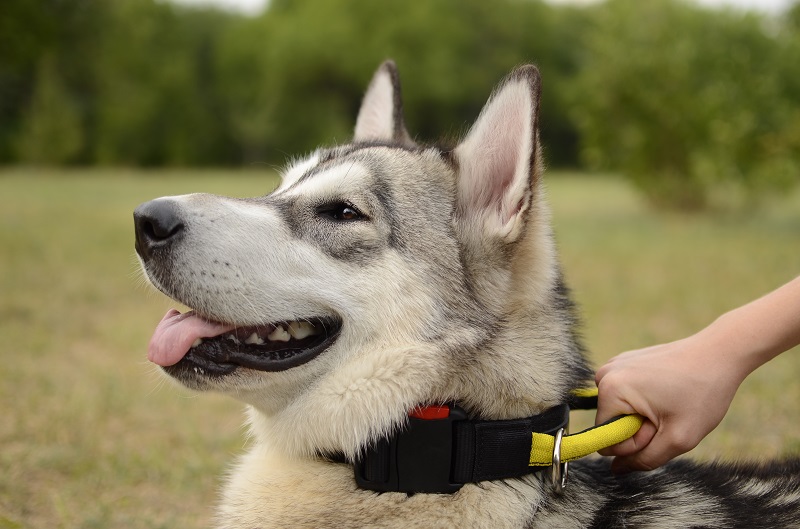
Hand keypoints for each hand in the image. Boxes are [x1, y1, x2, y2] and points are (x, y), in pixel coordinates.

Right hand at [594, 335, 741, 472]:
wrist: (720, 353)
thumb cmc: (702, 393)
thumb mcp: (678, 439)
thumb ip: (644, 460)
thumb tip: (615, 469)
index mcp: (610, 389)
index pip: (606, 439)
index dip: (636, 442)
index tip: (659, 426)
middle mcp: (604, 374)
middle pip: (612, 424)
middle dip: (639, 429)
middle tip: (668, 415)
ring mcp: (613, 365)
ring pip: (619, 412)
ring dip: (642, 416)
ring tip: (669, 403)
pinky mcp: (625, 362)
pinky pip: (625, 397)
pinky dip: (644, 401)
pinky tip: (667, 391)